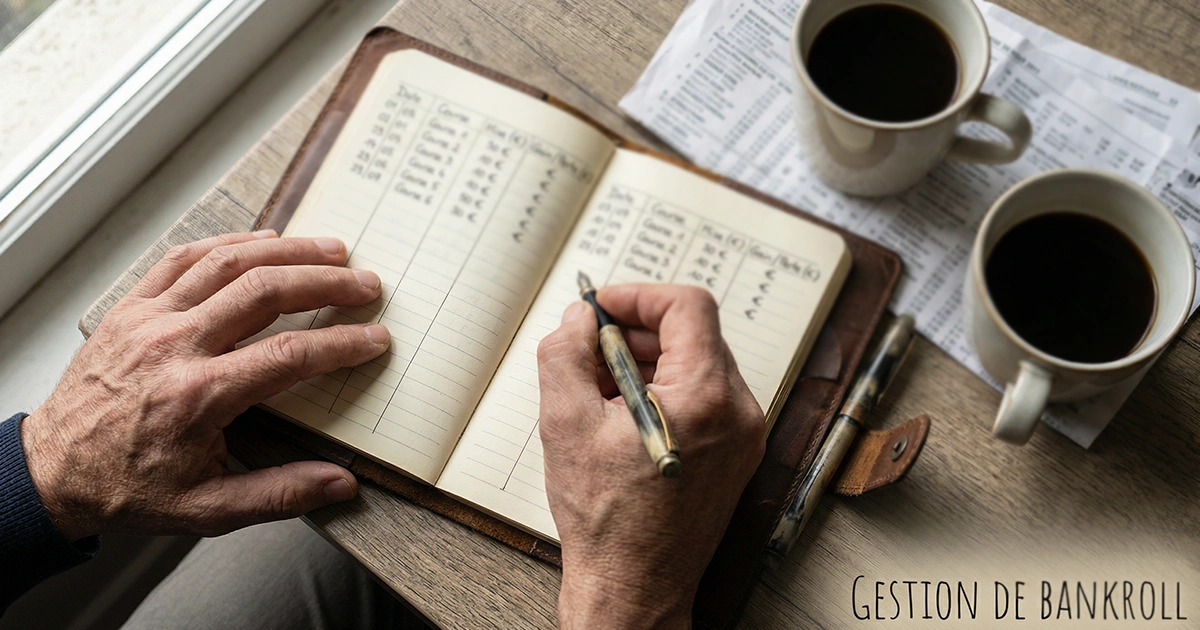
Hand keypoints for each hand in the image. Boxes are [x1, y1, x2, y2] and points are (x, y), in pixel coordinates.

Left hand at [22, 231, 389, 539]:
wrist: (51, 472)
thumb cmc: (129, 488)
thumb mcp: (207, 509)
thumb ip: (279, 493)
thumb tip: (340, 484)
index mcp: (198, 398)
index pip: (289, 356)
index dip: (341, 344)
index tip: (374, 338)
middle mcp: (174, 348)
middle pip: (265, 293)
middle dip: (325, 283)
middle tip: (365, 283)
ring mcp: (149, 321)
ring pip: (228, 264)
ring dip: (286, 251)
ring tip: (331, 250)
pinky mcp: (131, 308)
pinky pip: (183, 259)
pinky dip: (229, 243)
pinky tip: (263, 241)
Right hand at [537, 284, 765, 628]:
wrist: (634, 588)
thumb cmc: (606, 518)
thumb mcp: (565, 422)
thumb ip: (566, 353)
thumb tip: (580, 319)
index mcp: (706, 396)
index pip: (688, 306)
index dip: (638, 296)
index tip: (602, 309)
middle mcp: (739, 412)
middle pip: (692, 335)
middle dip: (635, 334)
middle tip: (588, 350)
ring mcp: (743, 437)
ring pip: (697, 366)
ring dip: (647, 364)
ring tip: (598, 390)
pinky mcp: (736, 456)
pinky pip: (703, 400)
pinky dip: (663, 393)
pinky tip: (620, 418)